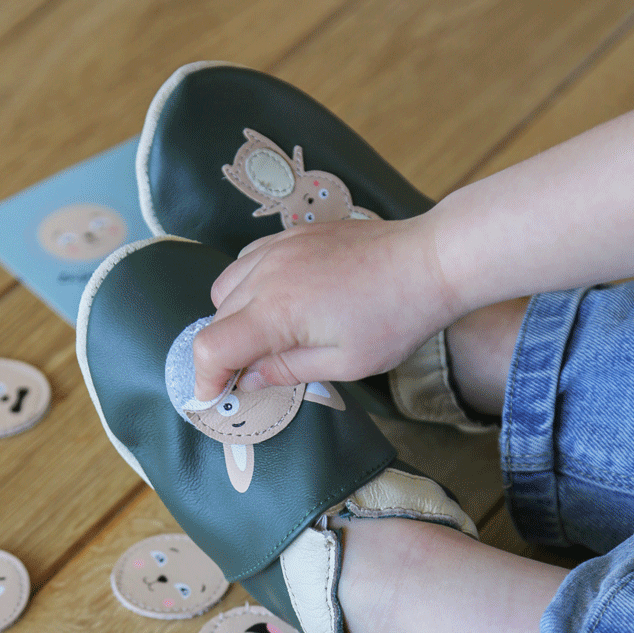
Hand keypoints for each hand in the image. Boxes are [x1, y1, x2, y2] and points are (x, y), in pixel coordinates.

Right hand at [192, 214, 462, 400]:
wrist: (428, 261)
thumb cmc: (395, 318)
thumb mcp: (344, 363)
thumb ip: (287, 371)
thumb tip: (248, 380)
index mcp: (277, 311)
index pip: (212, 347)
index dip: (205, 378)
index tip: (211, 397)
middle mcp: (267, 273)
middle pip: (216, 318)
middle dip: (223, 352)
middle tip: (250, 375)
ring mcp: (278, 248)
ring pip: (226, 286)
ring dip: (232, 317)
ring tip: (264, 337)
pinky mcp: (292, 235)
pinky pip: (247, 259)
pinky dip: (247, 285)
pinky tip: (274, 301)